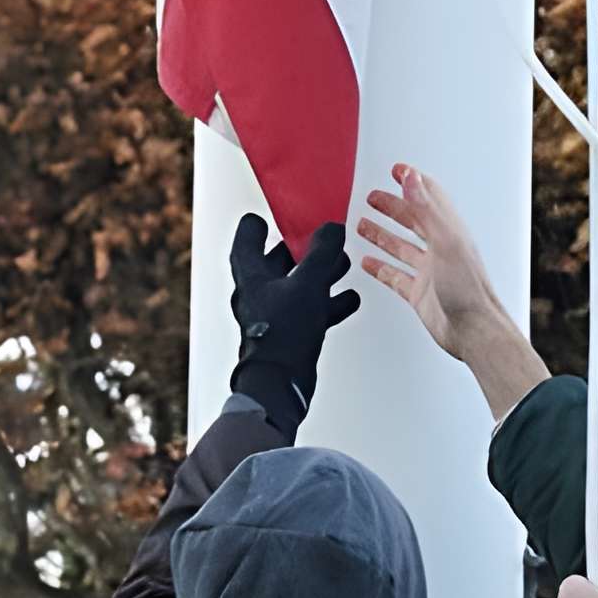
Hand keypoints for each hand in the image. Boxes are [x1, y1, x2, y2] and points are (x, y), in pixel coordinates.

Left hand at [227, 215, 358, 434]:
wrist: (280, 383)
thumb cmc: (283, 334)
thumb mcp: (309, 283)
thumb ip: (322, 253)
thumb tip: (332, 229)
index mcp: (251, 271)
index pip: (248, 234)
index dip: (264, 222)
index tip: (282, 214)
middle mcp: (258, 290)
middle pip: (279, 258)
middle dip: (304, 248)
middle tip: (323, 240)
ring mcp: (273, 312)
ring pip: (297, 284)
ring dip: (320, 274)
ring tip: (342, 266)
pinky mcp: (288, 333)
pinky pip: (310, 309)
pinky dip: (328, 302)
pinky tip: (348, 299)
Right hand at [358, 164, 549, 415]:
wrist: (474, 330)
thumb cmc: (468, 289)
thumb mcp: (445, 241)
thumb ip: (427, 207)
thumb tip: (412, 178)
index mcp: (449, 231)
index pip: (429, 197)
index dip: (412, 182)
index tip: (396, 170)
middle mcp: (439, 249)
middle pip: (412, 220)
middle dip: (392, 206)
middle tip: (372, 197)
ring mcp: (429, 272)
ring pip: (400, 247)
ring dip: (382, 234)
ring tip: (363, 223)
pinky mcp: (419, 294)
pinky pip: (395, 276)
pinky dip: (380, 267)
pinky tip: (368, 263)